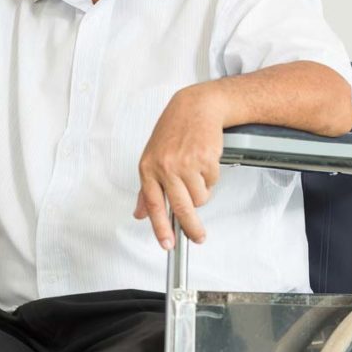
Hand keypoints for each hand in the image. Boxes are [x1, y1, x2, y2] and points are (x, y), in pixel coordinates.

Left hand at [133, 84, 224, 248]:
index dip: (160, 227)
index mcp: (148, 168)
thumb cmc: (172, 132)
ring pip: (200, 198)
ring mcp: (186, 162)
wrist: (194, 108)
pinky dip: (210, 178)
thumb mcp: (152, 158)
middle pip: (181, 208)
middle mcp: (165, 166)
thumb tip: (140, 214)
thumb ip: (147, 190)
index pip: (153, 204)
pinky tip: (203, 161)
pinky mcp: (205, 159)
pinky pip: (212, 183)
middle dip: (192, 228)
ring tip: (195, 172)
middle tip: (198, 237)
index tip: (166, 244)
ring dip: (201, 192)